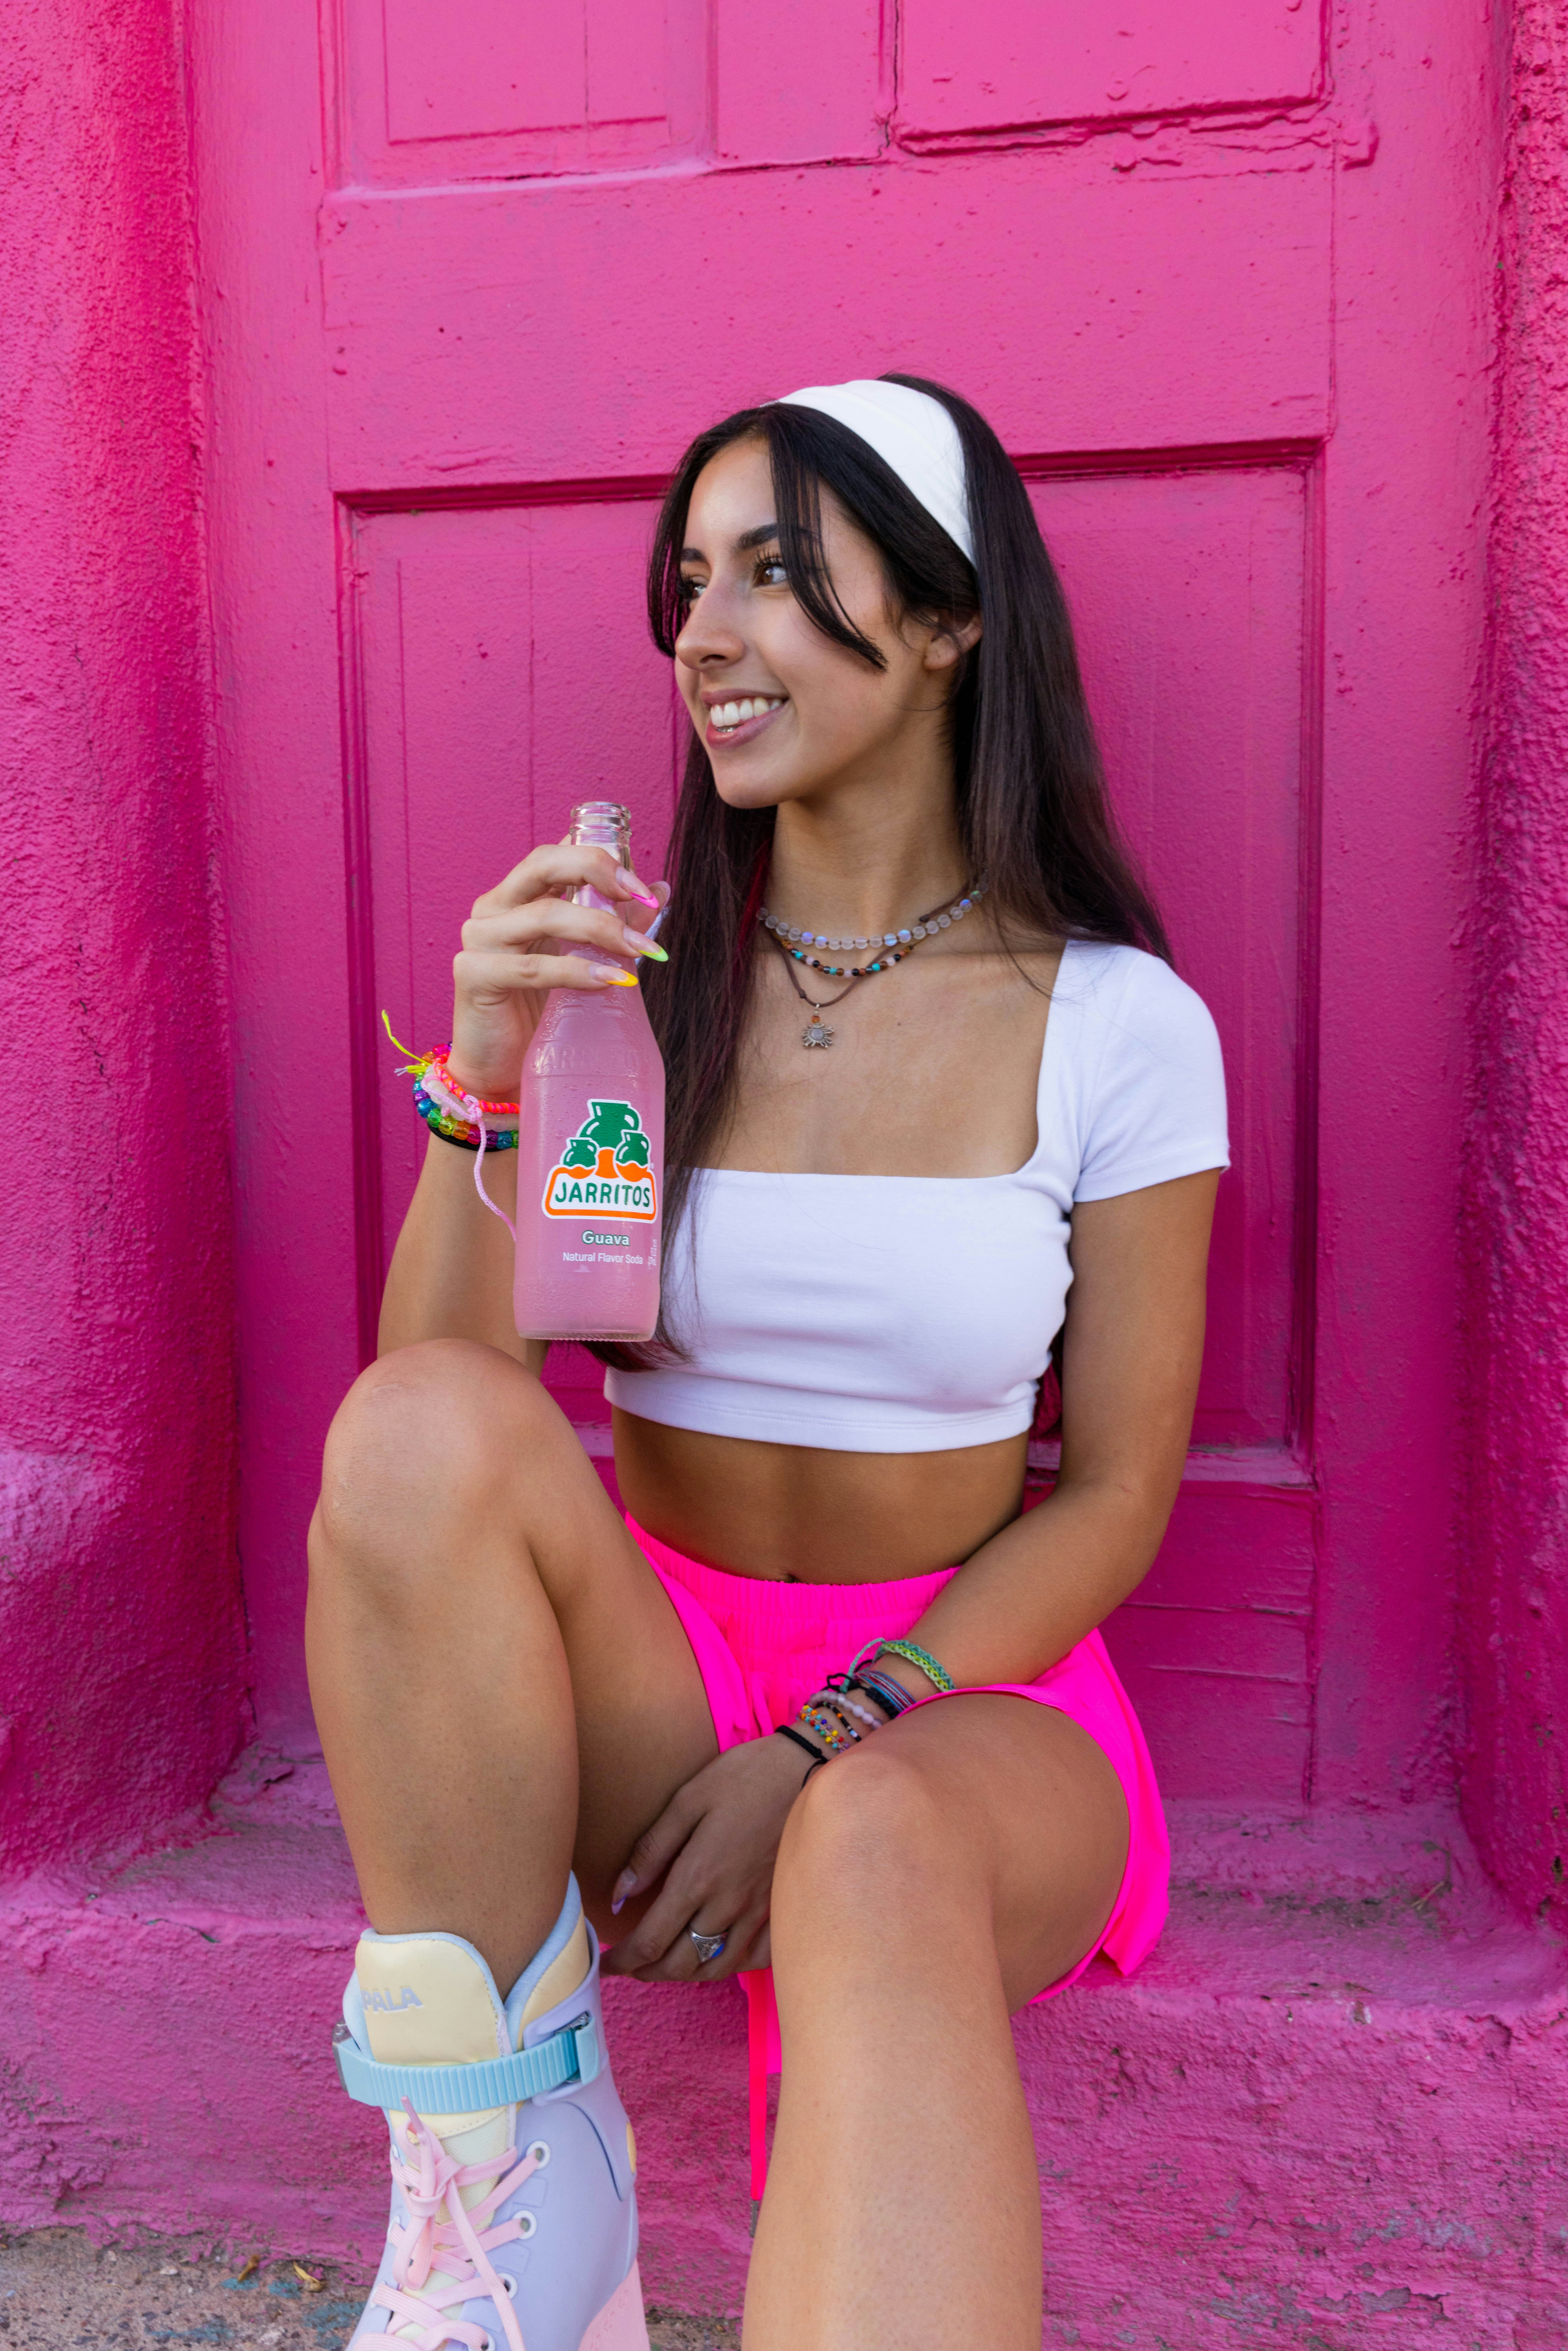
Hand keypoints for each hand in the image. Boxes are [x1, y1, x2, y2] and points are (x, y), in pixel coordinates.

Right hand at [447, 843, 667, 1100]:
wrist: (501, 1068)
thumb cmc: (540, 1011)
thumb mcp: (582, 958)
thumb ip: (613, 921)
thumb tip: (658, 891)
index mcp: (517, 896)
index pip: (556, 855)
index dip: (602, 859)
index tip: (644, 889)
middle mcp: (493, 908)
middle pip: (544, 865)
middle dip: (598, 872)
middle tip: (640, 900)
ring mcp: (479, 939)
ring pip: (544, 915)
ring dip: (600, 928)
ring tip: (640, 949)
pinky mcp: (474, 976)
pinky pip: (532, 967)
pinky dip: (576, 970)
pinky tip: (611, 979)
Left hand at [600, 1734, 819, 1983]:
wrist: (809, 1768)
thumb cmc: (745, 1776)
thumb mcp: (687, 1800)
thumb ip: (652, 1850)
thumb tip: (620, 1894)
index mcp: (698, 1878)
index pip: (650, 1940)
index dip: (622, 1961)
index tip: (605, 1965)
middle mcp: (727, 1905)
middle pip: (680, 1963)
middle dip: (648, 1972)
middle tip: (630, 1966)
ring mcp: (759, 1911)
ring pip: (717, 1966)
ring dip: (685, 1974)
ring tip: (666, 1965)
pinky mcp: (782, 1907)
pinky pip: (757, 1957)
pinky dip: (733, 1965)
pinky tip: (719, 1956)